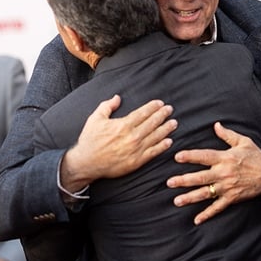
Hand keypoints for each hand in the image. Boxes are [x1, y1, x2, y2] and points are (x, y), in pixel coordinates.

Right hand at [60, 95, 176, 190]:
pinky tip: (169, 141)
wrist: (86, 163)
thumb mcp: (95, 119)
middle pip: (152, 123)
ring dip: (166, 129)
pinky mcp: (137, 161)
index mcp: (123, 125)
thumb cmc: (90, 140)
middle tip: (170, 109)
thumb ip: (107, 106)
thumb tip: (118, 97)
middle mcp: (132, 136)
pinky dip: (162, 146)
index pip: (143, 113)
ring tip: (174, 123)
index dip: (153, 107)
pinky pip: (153, 152)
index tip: (160, 103)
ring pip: (155, 137)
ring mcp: (136, 150)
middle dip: (162, 115)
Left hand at [167, 122, 260, 224]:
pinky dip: (207, 214)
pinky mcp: (232, 198)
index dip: (190, 156)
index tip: (177, 157)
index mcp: (225, 158)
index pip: (204, 156)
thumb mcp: (243, 141)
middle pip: (201, 177)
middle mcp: (224, 173)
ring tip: (176, 201)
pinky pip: (218, 207)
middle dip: (184, 180)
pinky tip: (196, 219)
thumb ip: (227, 134)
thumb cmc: (256, 156)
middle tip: (169, 182)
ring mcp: (228, 187)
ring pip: (206, 193)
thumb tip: (215, 125)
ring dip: (190, 198)